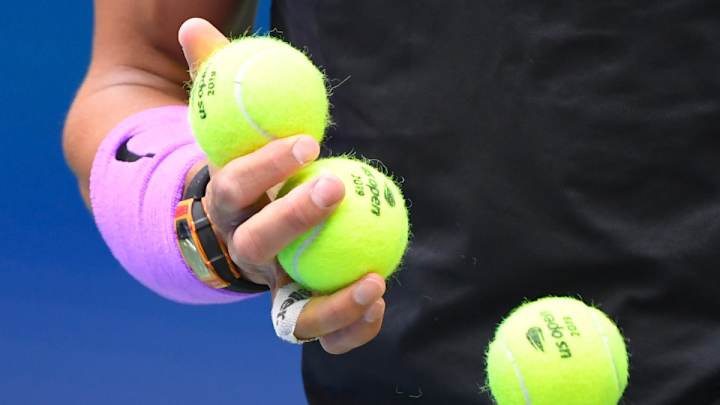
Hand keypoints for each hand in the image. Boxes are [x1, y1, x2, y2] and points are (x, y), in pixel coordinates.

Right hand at [178, 18, 386, 353]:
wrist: (246, 224)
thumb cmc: (247, 164)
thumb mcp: (231, 123)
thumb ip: (218, 77)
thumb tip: (196, 26)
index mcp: (226, 205)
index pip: (233, 187)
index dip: (264, 168)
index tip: (305, 141)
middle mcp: (246, 251)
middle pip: (256, 247)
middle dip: (292, 218)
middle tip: (335, 187)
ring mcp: (274, 285)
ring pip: (290, 313)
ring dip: (330, 305)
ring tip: (374, 281)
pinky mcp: (302, 308)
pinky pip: (324, 331)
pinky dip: (352, 327)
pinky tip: (381, 299)